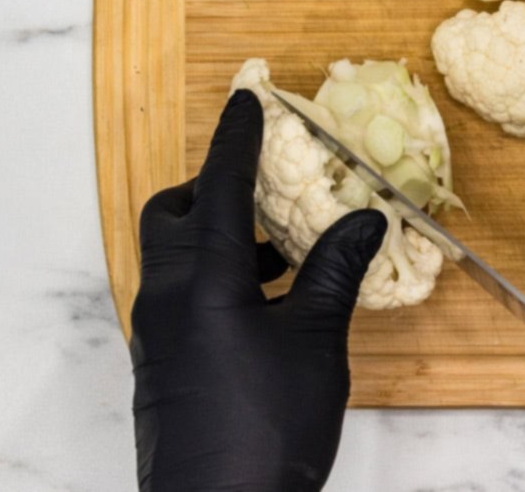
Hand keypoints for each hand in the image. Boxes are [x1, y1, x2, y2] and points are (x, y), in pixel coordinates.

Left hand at [130, 90, 387, 491]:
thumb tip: (366, 218)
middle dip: (210, 186)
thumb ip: (335, 272)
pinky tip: (269, 304)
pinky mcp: (163, 366)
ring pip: (174, 257)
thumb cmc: (269, 426)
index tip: (247, 99)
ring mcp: (158, 336)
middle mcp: (168, 299)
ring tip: (282, 250)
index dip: (237, 139)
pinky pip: (181, 294)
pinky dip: (216, 276)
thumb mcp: (316, 343)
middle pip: (172, 216)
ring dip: (218, 234)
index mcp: (204, 282)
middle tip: (262, 183)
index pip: (219, 188)